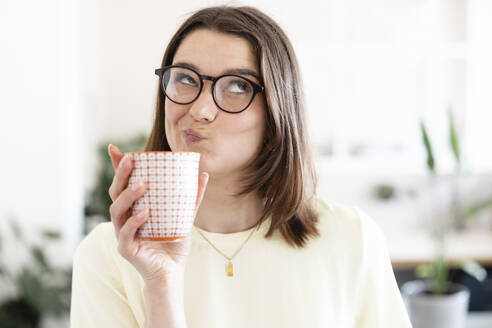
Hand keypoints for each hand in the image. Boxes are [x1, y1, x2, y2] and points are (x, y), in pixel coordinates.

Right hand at [107, 144, 208, 285]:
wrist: (172, 272)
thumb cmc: (173, 244)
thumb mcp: (184, 217)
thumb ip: (192, 198)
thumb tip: (203, 174)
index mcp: (133, 208)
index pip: (122, 185)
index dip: (117, 167)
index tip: (115, 148)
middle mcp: (124, 219)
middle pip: (115, 193)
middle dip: (121, 175)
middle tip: (132, 160)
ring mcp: (122, 234)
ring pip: (117, 211)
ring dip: (128, 196)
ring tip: (142, 185)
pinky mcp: (126, 249)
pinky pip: (126, 233)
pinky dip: (134, 222)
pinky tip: (145, 213)